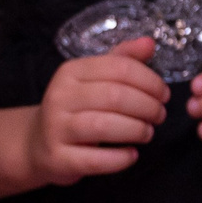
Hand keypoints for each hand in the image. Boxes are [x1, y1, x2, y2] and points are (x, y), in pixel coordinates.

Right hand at [25, 38, 166, 182]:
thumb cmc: (75, 108)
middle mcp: (60, 96)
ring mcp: (56, 128)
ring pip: (104, 126)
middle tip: (160, 115)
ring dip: (136, 130)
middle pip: (115, 96)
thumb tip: (149, 43)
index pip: (119, 67)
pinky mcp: (57, 158)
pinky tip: (132, 155)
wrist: (37, 143)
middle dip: (147, 106)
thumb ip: (122, 60)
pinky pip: (95, 159)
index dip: (150, 80)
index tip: (164, 94)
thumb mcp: (94, 79)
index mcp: (71, 72)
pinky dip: (120, 159)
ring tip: (148, 133)